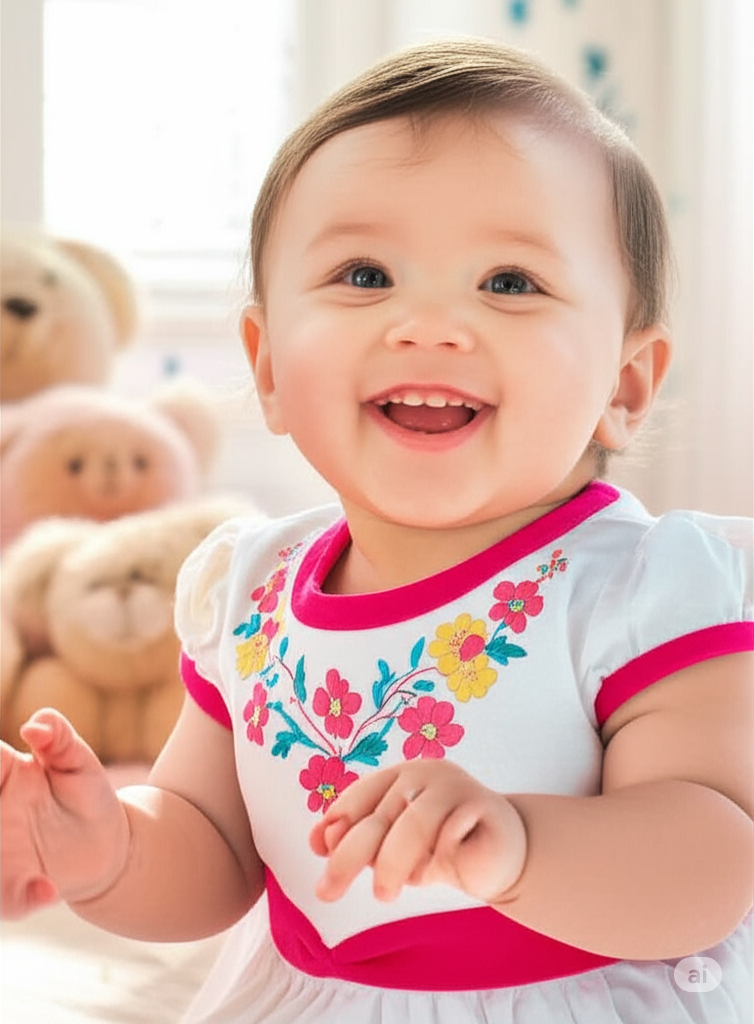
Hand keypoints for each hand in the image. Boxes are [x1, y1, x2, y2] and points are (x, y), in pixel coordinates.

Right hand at [0, 708, 129, 919]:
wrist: (107, 844)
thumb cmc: (85, 794)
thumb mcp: (78, 761)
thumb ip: (58, 737)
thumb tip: (33, 726)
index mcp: (1, 772)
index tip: (0, 769)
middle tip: (2, 818)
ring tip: (7, 857)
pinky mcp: (12, 887)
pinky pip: (5, 898)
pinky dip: (20, 898)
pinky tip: (46, 891)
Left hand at [309, 759, 526, 904]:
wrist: (503, 851)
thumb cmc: (443, 845)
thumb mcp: (396, 843)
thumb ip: (362, 839)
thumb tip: (319, 841)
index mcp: (401, 775)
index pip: (360, 795)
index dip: (338, 823)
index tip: (322, 853)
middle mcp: (426, 773)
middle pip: (379, 815)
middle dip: (349, 856)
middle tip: (328, 891)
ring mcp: (456, 787)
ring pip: (413, 826)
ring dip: (392, 864)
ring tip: (385, 892)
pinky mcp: (485, 807)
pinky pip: (451, 838)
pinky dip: (437, 861)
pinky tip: (434, 872)